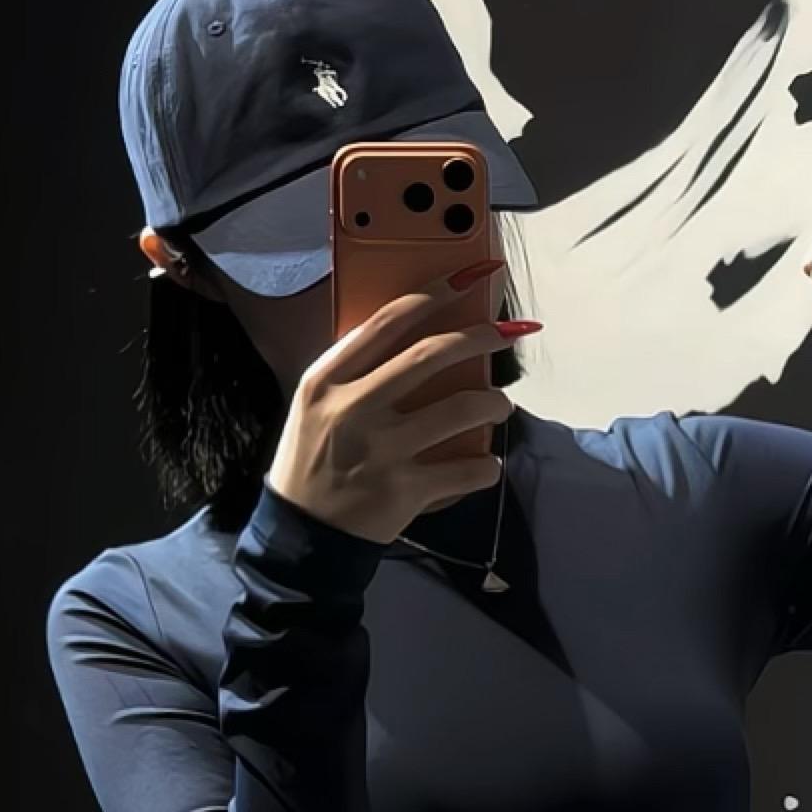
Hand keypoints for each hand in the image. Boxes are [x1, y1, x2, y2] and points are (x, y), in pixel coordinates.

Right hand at [267, 256, 541, 543]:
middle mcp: (353, 409)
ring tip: (500, 406)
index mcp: (327, 380)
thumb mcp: (315, 406)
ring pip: (463, 409)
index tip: (474, 276)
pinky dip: (487, 466)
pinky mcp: (405, 491)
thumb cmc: (314, 460)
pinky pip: (469, 469)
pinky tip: (485, 464)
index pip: (388, 320)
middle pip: (432, 354)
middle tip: (509, 331)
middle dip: (482, 335)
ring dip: (495, 403)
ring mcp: (382, 451)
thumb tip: (417, 332)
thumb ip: (354, 371)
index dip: (438, 291)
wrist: (303, 535)